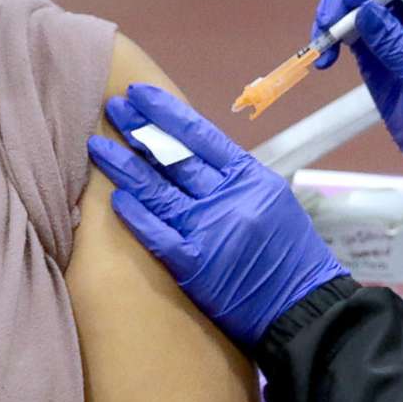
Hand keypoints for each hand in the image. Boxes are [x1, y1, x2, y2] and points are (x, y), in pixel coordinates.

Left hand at [86, 84, 348, 347]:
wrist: (304, 307)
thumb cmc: (289, 254)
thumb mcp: (271, 200)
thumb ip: (234, 177)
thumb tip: (190, 152)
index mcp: (250, 177)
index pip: (201, 134)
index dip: (166, 111)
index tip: (139, 94)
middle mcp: (229, 198)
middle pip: (175, 157)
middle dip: (139, 130)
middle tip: (112, 108)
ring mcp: (211, 231)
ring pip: (158, 191)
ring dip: (125, 167)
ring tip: (98, 146)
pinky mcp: (196, 266)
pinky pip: (158, 235)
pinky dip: (136, 216)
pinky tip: (114, 199)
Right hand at [312, 0, 402, 202]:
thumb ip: (397, 44)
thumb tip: (364, 10)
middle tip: (328, 20)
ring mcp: (394, 33)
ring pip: (357, 3)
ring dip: (333, 16)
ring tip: (322, 43)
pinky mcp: (375, 53)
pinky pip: (348, 32)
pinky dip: (330, 40)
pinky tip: (324, 58)